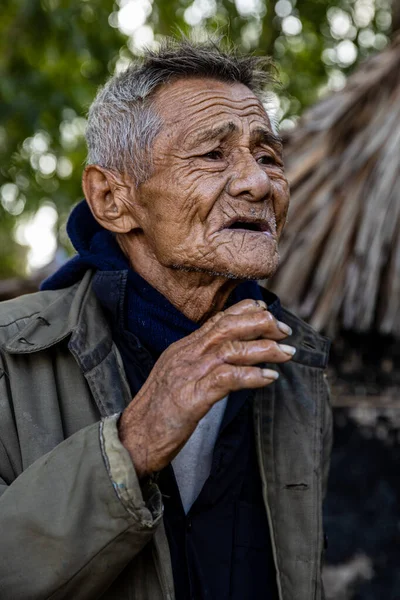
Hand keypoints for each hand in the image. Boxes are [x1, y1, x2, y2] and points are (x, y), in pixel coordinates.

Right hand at [118, 299, 294, 477]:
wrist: (134, 437)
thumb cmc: (158, 411)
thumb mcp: (177, 376)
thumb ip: (199, 362)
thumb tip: (228, 356)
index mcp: (183, 348)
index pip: (218, 319)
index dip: (245, 311)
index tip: (267, 312)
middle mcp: (187, 354)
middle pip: (228, 326)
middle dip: (261, 323)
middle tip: (285, 331)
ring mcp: (189, 374)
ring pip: (232, 348)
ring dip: (264, 349)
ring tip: (287, 353)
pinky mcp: (193, 397)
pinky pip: (228, 378)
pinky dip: (252, 375)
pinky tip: (269, 377)